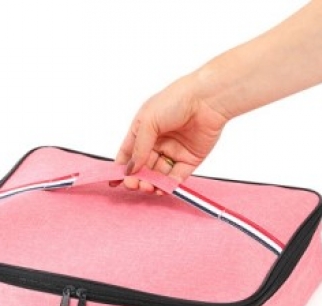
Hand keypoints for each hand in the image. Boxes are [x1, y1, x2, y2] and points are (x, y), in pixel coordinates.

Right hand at [114, 72, 227, 192]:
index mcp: (143, 130)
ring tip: (147, 187)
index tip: (114, 182)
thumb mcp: (148, 122)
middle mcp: (157, 142)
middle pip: (142, 167)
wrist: (207, 99)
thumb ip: (139, 148)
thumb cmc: (175, 100)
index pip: (128, 153)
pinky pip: (175, 178)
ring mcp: (173, 152)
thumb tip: (131, 169)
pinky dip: (168, 186)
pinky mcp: (188, 160)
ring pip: (158, 175)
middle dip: (136, 178)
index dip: (121, 168)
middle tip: (133, 185)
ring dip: (151, 183)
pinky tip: (161, 189)